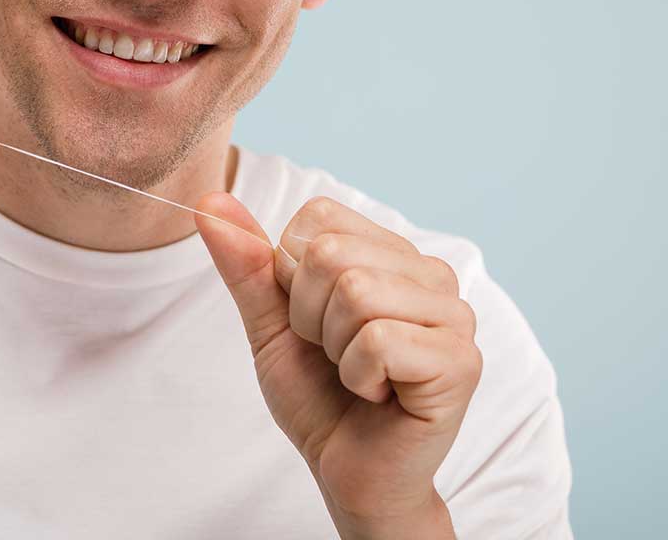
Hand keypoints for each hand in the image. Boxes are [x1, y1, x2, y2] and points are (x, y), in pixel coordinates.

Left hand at [195, 193, 480, 536]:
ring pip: (356, 291)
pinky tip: (378, 396)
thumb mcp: (270, 321)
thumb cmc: (318, 395)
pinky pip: (379, 340)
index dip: (293, 276)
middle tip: (335, 355)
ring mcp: (454, 314)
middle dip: (309, 315)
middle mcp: (431, 273)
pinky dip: (358, 377)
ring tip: (358, 374)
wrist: (347, 471)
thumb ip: (246, 261)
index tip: (314, 322)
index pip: (318, 217)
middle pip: (331, 253)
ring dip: (334, 348)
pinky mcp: (461, 361)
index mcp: (390, 253)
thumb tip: (209, 200)